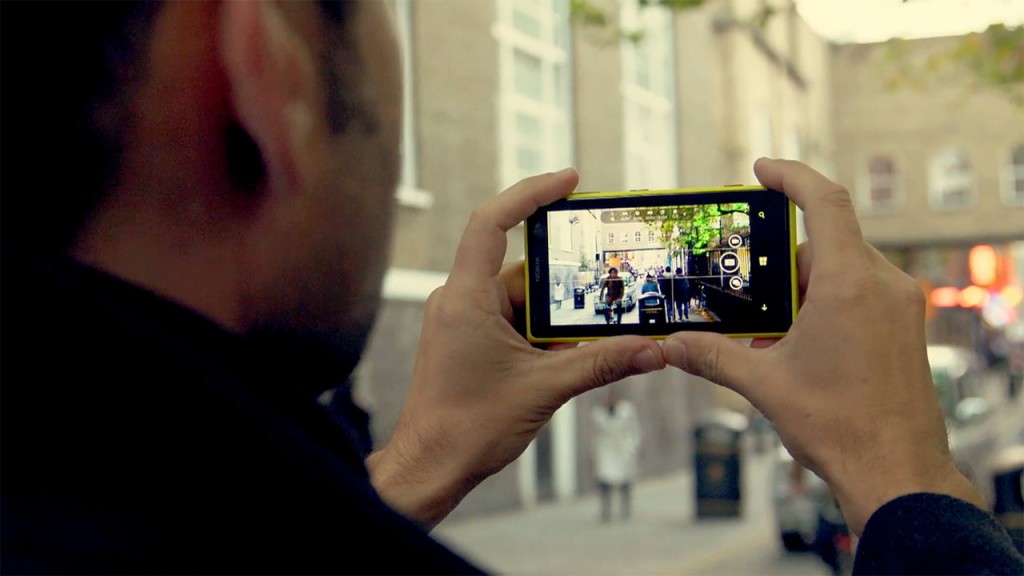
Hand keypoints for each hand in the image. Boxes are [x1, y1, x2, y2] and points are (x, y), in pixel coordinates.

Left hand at [367, 168, 664, 528]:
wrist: (431, 465)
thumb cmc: (467, 427)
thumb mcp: (544, 389)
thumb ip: (600, 363)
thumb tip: (652, 350)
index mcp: (466, 298)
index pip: (492, 222)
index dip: (530, 193)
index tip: (569, 179)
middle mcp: (460, 299)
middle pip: (522, 266)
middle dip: (565, 278)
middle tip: (608, 275)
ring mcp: (462, 319)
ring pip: (520, 297)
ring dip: (556, 313)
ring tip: (595, 324)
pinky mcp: (468, 338)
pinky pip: (512, 318)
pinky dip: (541, 329)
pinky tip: (569, 349)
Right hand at [662, 158, 982, 535]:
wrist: (897, 471)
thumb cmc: (840, 426)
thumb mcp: (765, 384)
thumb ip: (713, 356)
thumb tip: (671, 344)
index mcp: (849, 284)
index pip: (825, 202)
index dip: (791, 176)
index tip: (761, 170)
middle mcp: (883, 284)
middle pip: (826, 240)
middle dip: (781, 257)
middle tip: (744, 276)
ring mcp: (900, 305)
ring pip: (842, 268)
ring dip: (803, 284)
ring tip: (767, 320)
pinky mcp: (904, 327)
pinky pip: (860, 292)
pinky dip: (826, 301)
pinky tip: (797, 338)